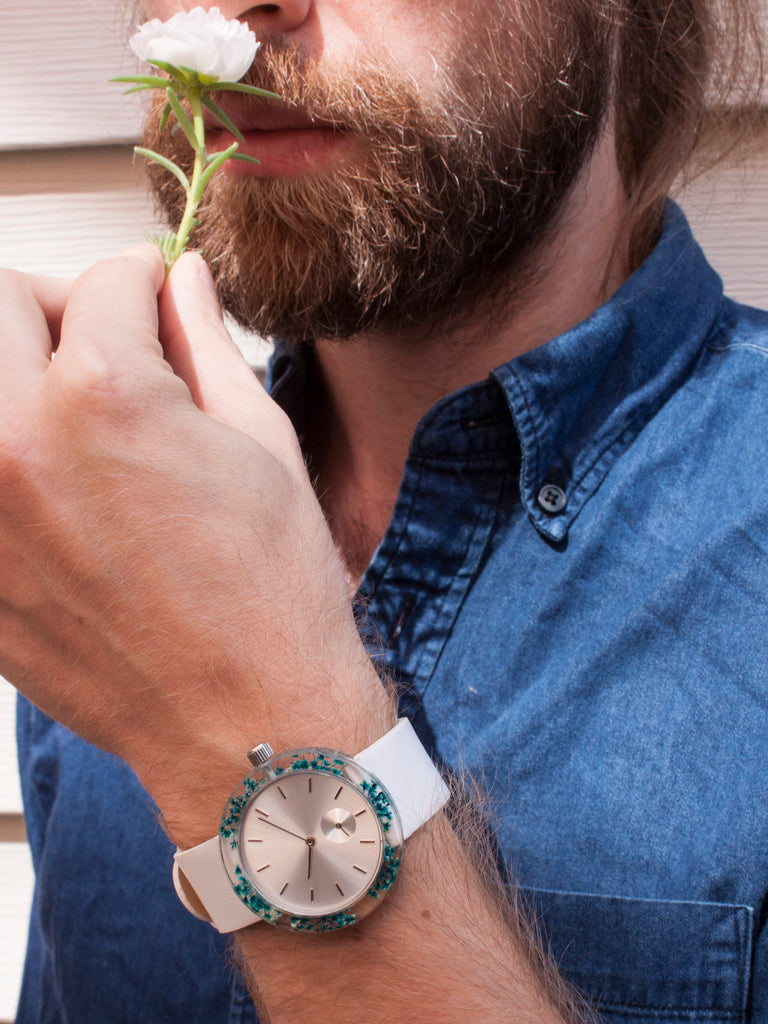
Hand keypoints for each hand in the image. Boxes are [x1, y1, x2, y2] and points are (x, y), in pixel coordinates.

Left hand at [0, 248, 391, 843]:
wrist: (244, 721)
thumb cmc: (269, 596)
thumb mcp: (260, 445)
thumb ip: (206, 344)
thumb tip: (182, 282)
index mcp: (106, 396)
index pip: (108, 281)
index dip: (147, 280)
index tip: (158, 298)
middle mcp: (18, 441)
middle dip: (57, 304)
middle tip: (103, 338)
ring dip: (13, 374)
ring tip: (68, 409)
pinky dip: (6, 457)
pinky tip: (53, 485)